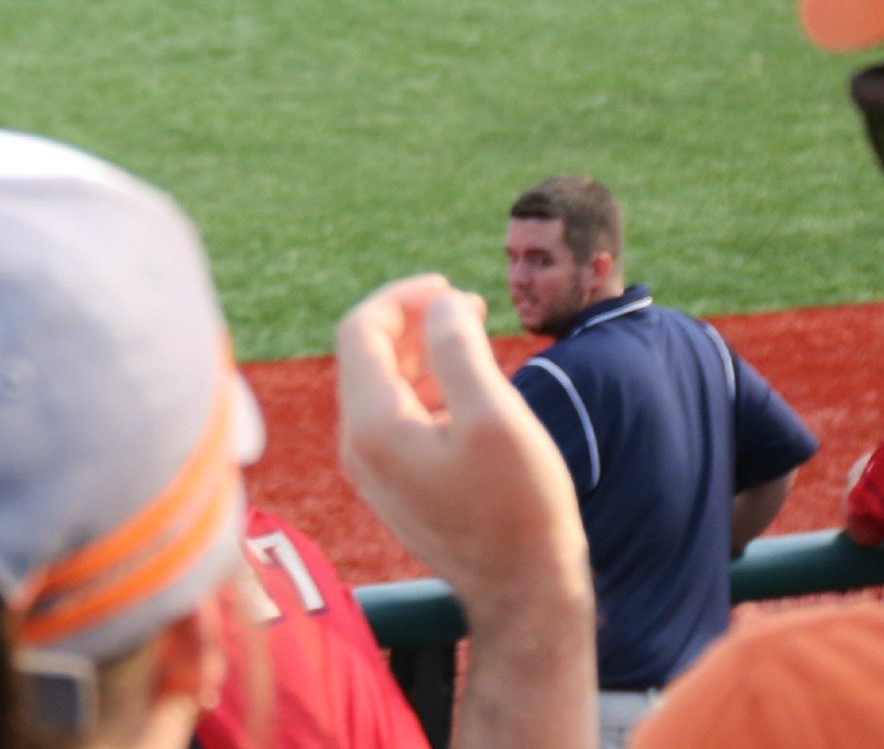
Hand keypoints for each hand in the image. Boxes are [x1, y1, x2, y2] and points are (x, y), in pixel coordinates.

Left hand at [334, 275, 589, 618]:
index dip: (402, 297)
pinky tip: (467, 385)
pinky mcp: (397, 486)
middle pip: (366, 355)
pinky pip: (397, 417)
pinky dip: (426, 387)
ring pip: (383, 385)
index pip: (360, 331)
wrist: (524, 595)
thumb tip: (439, 304)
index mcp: (372, 426)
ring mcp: (374, 470)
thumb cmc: (519, 508)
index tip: (451, 288)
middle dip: (413, 321)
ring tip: (473, 333)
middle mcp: (359, 447)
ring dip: (422, 352)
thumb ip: (458, 349)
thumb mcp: (495, 416)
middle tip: (469, 306)